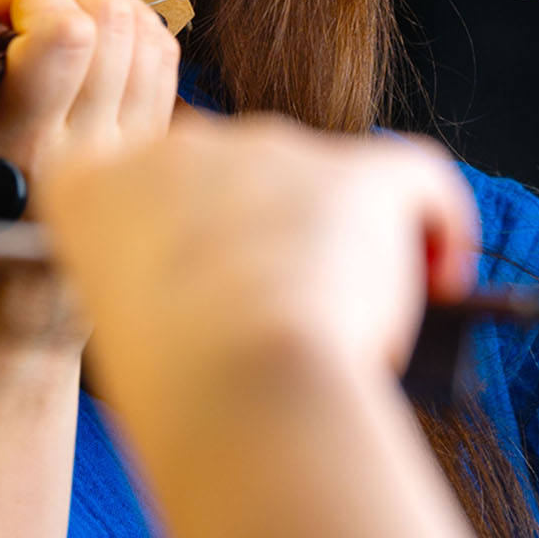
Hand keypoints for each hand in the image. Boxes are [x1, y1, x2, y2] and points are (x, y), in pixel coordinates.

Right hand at [0, 0, 182, 348]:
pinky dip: (132, 27)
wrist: (1, 316)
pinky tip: (93, 29)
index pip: (65, 38)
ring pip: (149, 36)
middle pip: (114, 21)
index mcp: (25, 148)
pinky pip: (163, 65)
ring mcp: (132, 152)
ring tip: (57, 0)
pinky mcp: (153, 153)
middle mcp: (89, 149)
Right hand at [42, 112, 479, 436]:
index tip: (187, 291)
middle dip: (255, 238)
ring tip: (357, 318)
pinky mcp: (357, 167)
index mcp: (92, 184)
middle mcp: (180, 145)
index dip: (166, 240)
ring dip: (335, 237)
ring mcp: (270, 149)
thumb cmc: (172, 391)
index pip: (126, 188)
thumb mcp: (128, 341)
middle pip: (228, 181)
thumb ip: (160, 301)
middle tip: (272, 322)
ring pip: (317, 179)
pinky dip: (436, 224)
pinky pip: (413, 176)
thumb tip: (229, 320)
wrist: (236, 379)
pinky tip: (446, 278)